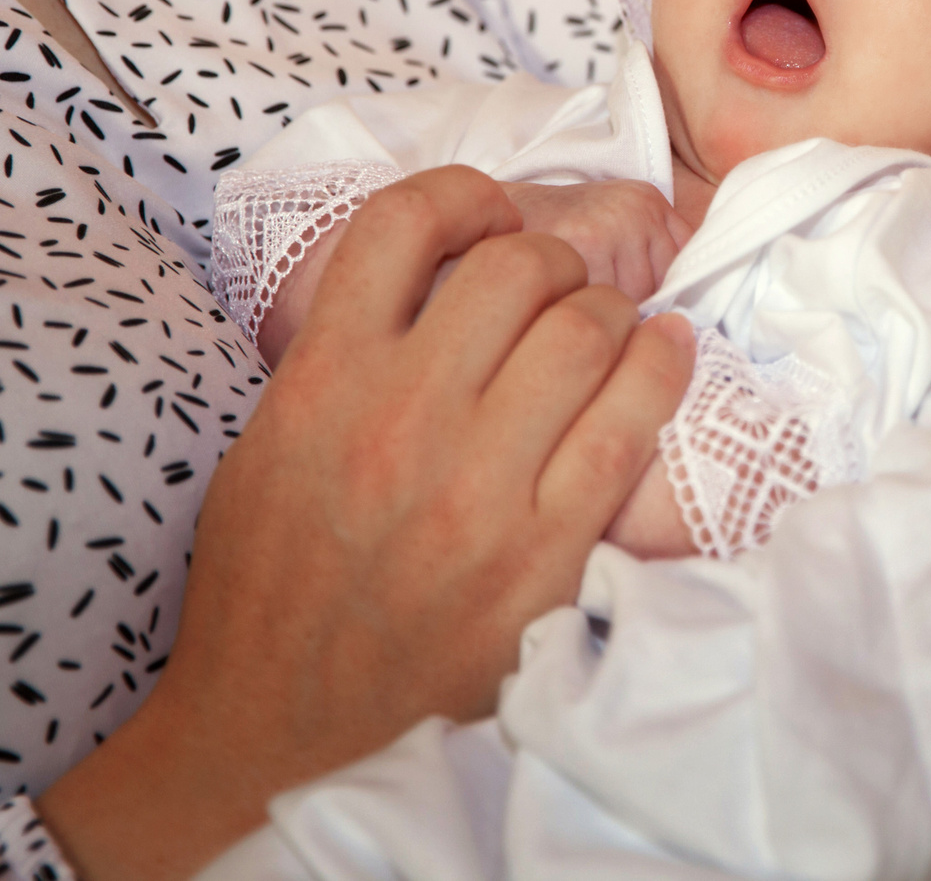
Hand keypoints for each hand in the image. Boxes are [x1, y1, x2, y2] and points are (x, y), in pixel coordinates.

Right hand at [34, 167, 695, 880]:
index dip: (464, 197)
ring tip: (609, 330)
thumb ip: (339, 357)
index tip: (489, 215)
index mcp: (322, 384)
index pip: (402, 225)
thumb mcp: (267, 447)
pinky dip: (661, 369)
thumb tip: (430, 279)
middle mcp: (401, 420)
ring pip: (586, 330)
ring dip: (611, 312)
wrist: (280, 734)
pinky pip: (629, 421)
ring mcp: (478, 486)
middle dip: (552, 262)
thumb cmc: (273, 589)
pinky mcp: (544, 550)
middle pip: (518, 267)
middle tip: (557, 290)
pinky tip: (663, 356)